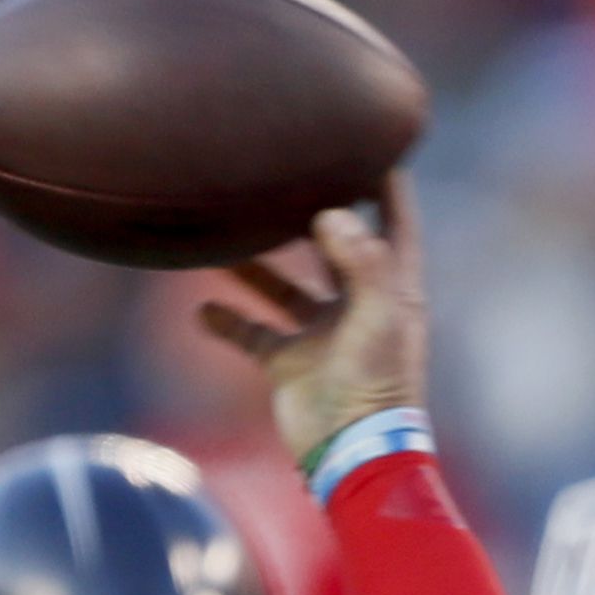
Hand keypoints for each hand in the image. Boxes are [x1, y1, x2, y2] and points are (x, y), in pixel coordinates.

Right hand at [200, 172, 429, 467]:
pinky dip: (228, 319)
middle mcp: (357, 304)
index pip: (395, 222)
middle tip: (277, 173)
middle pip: (333, 246)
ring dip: (254, 263)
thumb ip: (362, 259)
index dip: (387, 184)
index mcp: (392, 288)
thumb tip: (330, 214)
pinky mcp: (290, 363)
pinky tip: (200, 307)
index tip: (370, 141)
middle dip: (309, 213)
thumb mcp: (379, 315)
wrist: (352, 453)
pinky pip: (253, 333)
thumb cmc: (376, 383)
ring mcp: (321, 334)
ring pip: (282, 285)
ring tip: (221, 233)